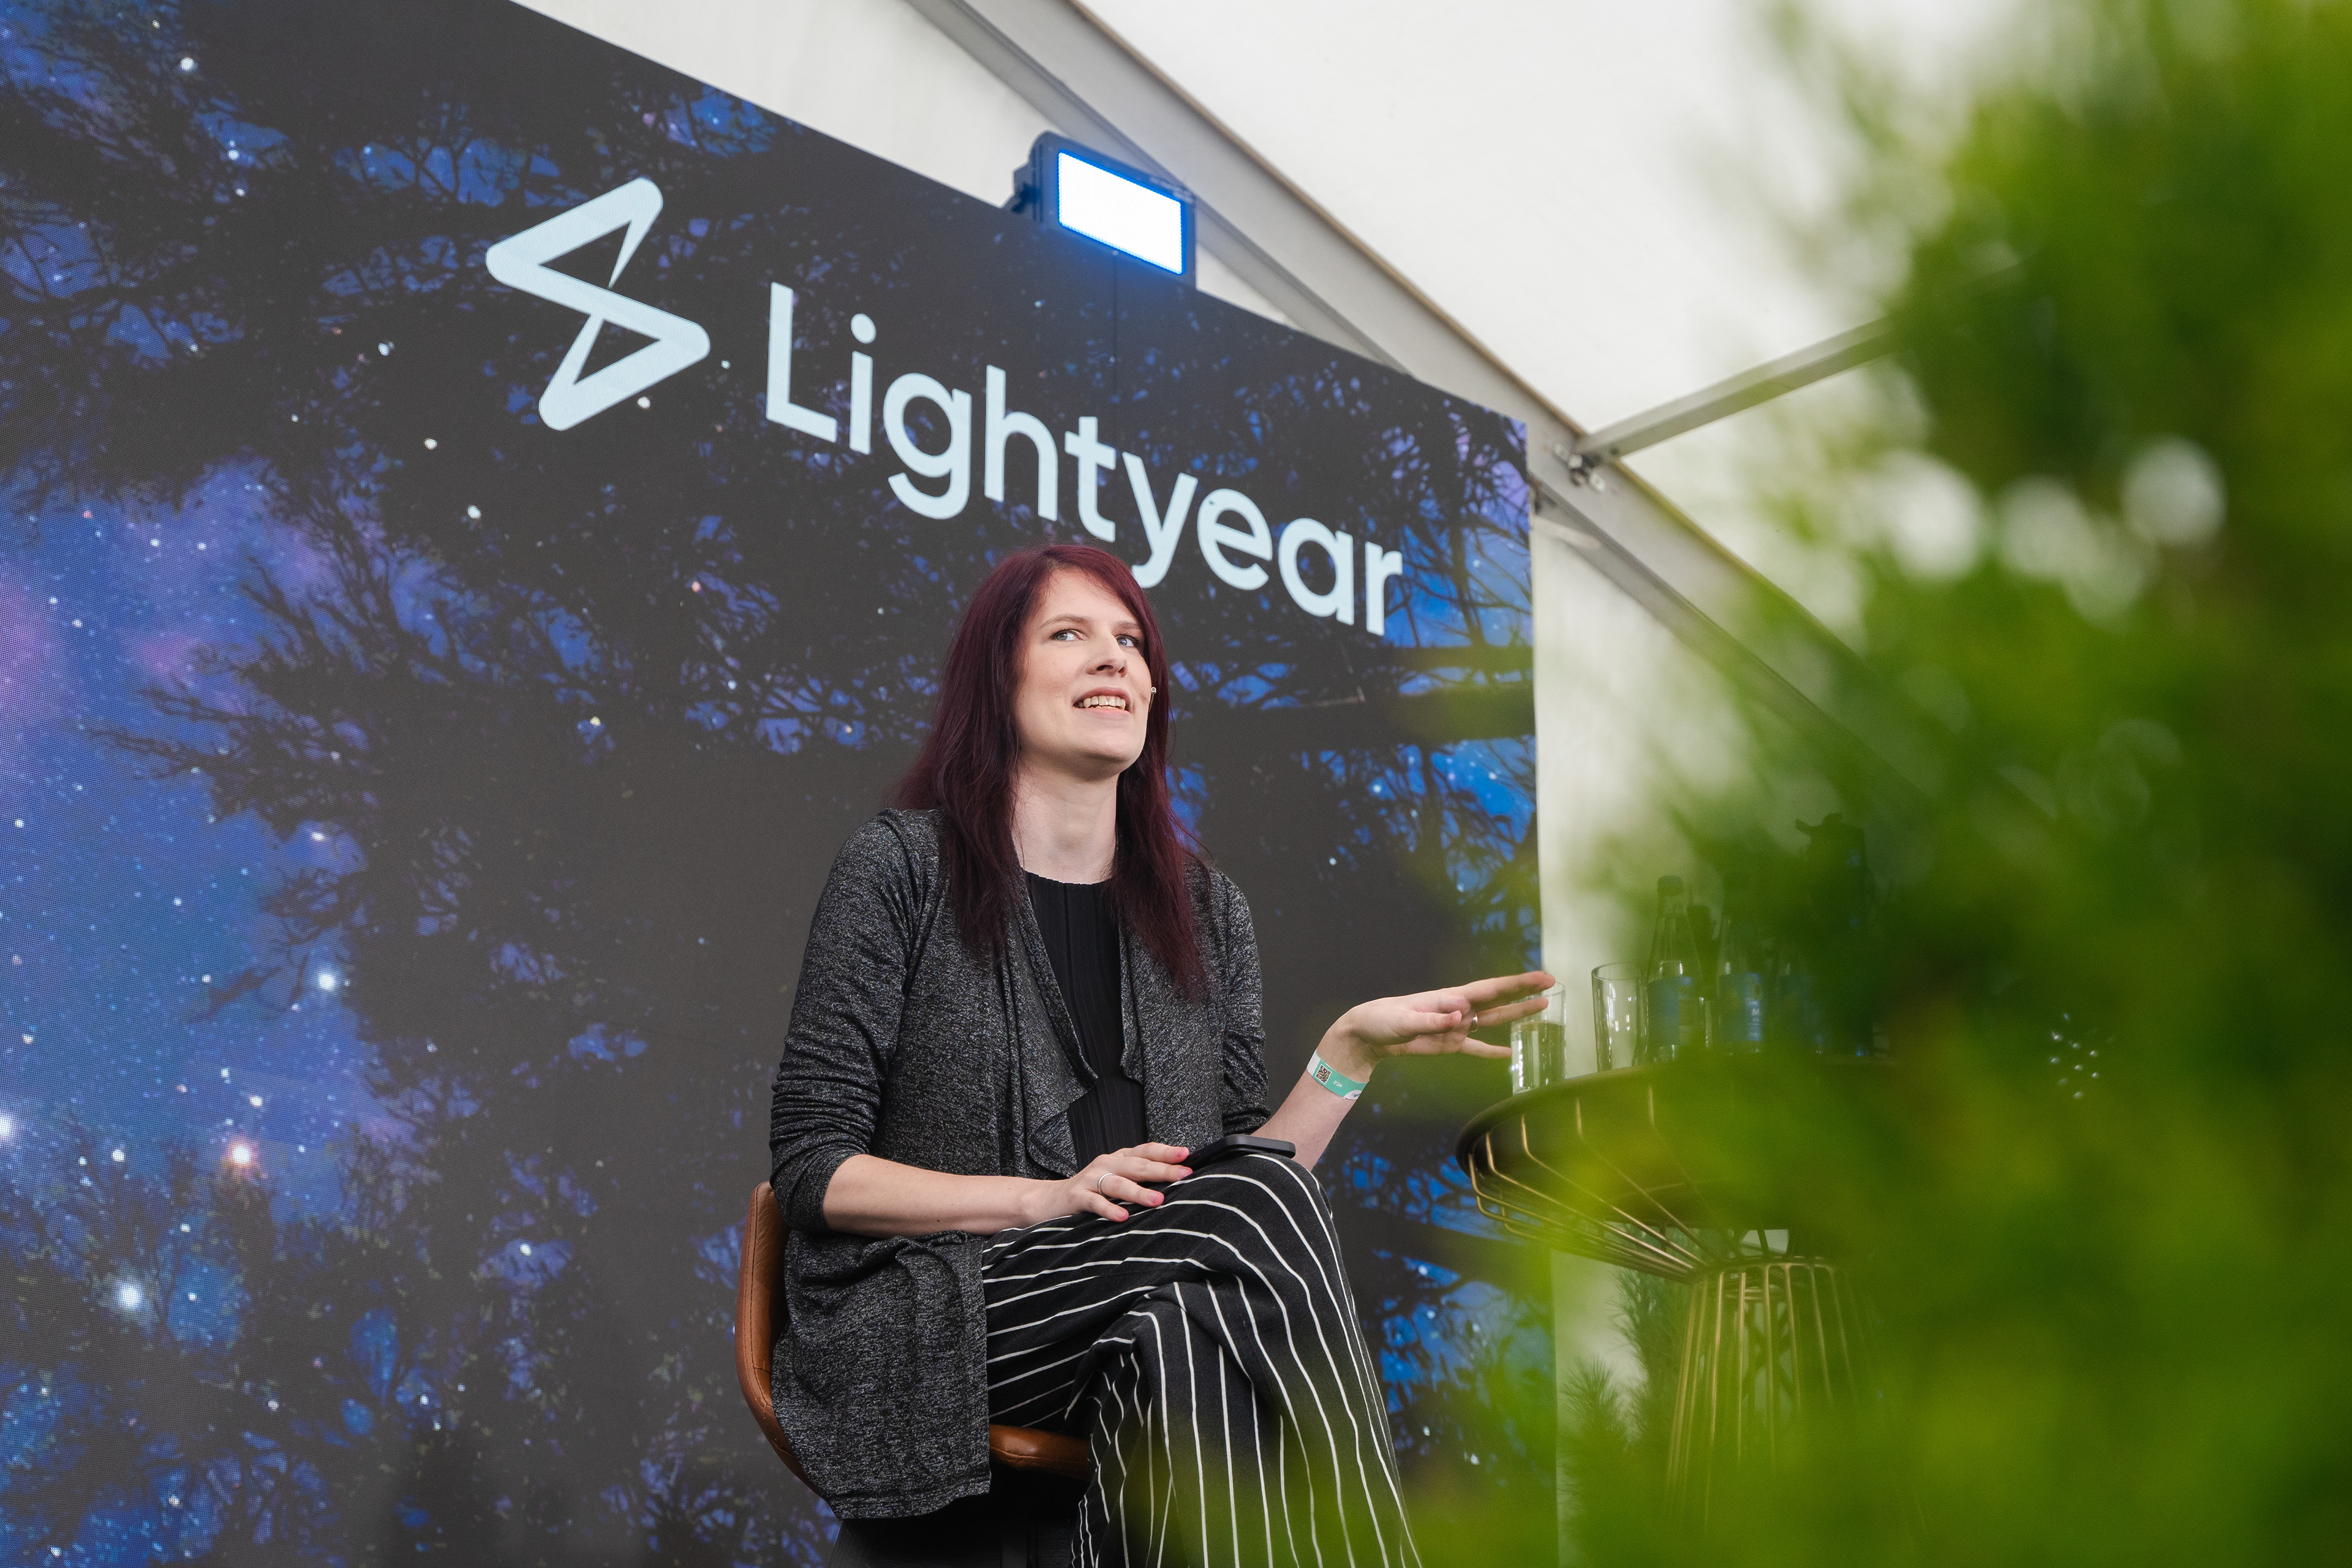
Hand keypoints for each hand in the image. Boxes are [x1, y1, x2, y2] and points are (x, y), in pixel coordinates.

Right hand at [1034, 1143, 1192, 1223]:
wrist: (1049, 1200)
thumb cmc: (1089, 1193)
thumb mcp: (1115, 1181)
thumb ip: (1139, 1180)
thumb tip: (1175, 1185)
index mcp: (1118, 1159)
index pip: (1145, 1151)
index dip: (1166, 1152)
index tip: (1187, 1156)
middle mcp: (1106, 1165)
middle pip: (1137, 1165)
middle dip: (1162, 1170)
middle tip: (1183, 1175)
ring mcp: (1090, 1179)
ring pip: (1118, 1183)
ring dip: (1139, 1191)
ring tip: (1157, 1200)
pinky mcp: (1076, 1197)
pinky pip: (1095, 1202)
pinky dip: (1109, 1209)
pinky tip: (1122, 1217)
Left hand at [1321, 970, 1556, 1078]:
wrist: (1367, 1035)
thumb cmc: (1382, 1019)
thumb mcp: (1404, 1019)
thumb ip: (1433, 1020)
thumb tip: (1461, 1016)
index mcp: (1449, 997)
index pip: (1490, 989)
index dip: (1517, 983)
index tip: (1540, 977)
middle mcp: (1458, 1009)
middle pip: (1498, 1001)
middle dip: (1524, 993)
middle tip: (1552, 985)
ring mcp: (1456, 1027)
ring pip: (1493, 1021)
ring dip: (1516, 1015)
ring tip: (1543, 1009)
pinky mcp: (1448, 1045)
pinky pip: (1475, 1047)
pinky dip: (1491, 1051)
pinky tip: (1509, 1054)